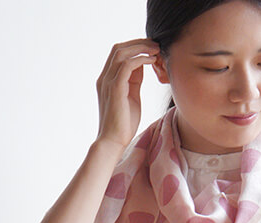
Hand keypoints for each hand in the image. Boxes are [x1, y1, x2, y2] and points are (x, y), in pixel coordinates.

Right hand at [95, 39, 159, 153]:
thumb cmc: (124, 123)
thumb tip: (143, 65)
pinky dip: (140, 59)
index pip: (118, 54)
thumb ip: (134, 80)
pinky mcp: (115, 88)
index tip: (152, 48)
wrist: (114, 141)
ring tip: (156, 50)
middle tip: (156, 45)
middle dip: (138, 43)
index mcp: (107, 80)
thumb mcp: (132, 95)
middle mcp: (104, 78)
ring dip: (140, 48)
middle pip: (118, 48)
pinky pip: (127, 65)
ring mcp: (108, 82)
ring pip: (121, 53)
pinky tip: (152, 61)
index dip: (135, 47)